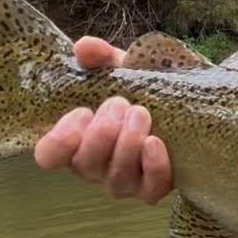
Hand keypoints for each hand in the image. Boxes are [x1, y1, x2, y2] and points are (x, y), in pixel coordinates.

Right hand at [33, 36, 172, 203]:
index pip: (49, 155)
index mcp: (78, 140)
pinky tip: (156, 142)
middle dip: (101, 134)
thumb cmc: (141, 88)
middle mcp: (96, 166)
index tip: (81, 111)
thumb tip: (85, 47)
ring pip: (116, 180)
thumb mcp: (121, 68)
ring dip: (127, 145)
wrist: (188, 103)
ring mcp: (124, 180)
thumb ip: (101, 57)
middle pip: (85, 165)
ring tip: (141, 113)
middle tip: (120, 102)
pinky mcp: (153, 187)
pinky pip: (149, 190)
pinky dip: (153, 167)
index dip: (59, 141)